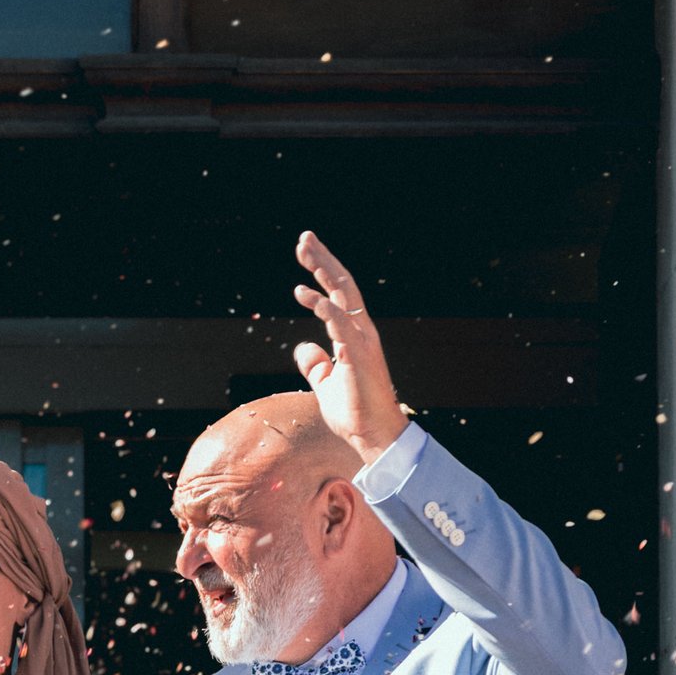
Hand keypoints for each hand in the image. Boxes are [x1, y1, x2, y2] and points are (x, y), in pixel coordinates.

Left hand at [290, 233, 408, 464]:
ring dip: (322, 271)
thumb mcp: (325, 384)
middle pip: (342, 284)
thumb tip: (302, 347)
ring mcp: (362, 341)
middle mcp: (360, 331)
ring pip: (343, 295)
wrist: (373, 436)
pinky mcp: (358, 356)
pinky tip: (306, 293)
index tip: (304, 253)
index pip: (337, 293)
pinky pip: (340, 325)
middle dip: (322, 259)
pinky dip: (324, 308)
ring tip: (303, 251)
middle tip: (304, 237)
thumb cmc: (354, 412)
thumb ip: (315, 364)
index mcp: (353, 335)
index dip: (320, 271)